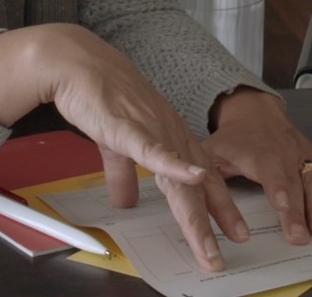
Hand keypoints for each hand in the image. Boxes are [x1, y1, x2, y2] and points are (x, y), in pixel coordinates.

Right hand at [0, 24, 235, 270]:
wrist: (78, 66)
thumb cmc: (99, 98)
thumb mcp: (116, 145)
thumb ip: (124, 174)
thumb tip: (125, 201)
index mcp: (170, 139)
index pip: (201, 179)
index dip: (219, 205)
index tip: (233, 231)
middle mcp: (171, 136)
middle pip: (198, 186)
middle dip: (217, 219)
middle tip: (233, 246)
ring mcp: (154, 131)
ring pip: (180, 180)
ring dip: (198, 214)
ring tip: (211, 244)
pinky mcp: (130, 128)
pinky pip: (155, 151)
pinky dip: (176, 166)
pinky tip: (194, 178)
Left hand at [202, 88, 311, 244]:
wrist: (253, 111)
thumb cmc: (232, 138)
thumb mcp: (211, 153)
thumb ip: (206, 176)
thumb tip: (200, 198)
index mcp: (260, 154)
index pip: (274, 178)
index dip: (283, 197)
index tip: (288, 215)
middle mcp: (286, 155)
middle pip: (299, 186)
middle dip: (304, 211)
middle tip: (308, 236)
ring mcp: (304, 156)